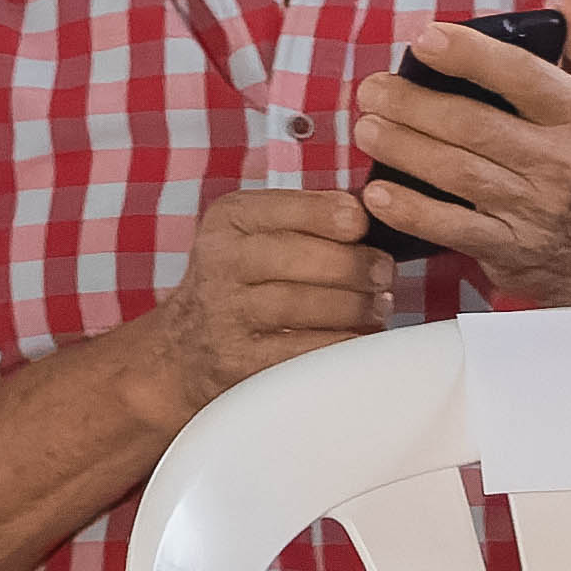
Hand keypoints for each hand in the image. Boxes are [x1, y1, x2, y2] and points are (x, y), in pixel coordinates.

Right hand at [137, 186, 397, 418]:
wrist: (187, 344)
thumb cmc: (246, 280)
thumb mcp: (258, 233)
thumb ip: (307, 217)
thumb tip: (369, 213)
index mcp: (228, 221)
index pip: (283, 208)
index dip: (332, 215)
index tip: (362, 226)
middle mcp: (218, 262)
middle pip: (298, 257)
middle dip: (355, 265)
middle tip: (383, 274)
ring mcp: (225, 314)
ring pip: (303, 305)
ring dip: (356, 306)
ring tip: (378, 306)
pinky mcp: (239, 362)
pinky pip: (306, 351)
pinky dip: (344, 343)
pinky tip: (360, 337)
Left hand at [349, 24, 570, 299]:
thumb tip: (564, 2)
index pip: (523, 77)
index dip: (471, 56)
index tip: (426, 40)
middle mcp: (559, 164)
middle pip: (473, 125)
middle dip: (412, 104)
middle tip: (371, 90)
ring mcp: (536, 209)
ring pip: (456, 172)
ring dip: (401, 148)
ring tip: (366, 128)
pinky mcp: (515, 249)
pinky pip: (453, 228)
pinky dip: (410, 211)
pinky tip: (378, 193)